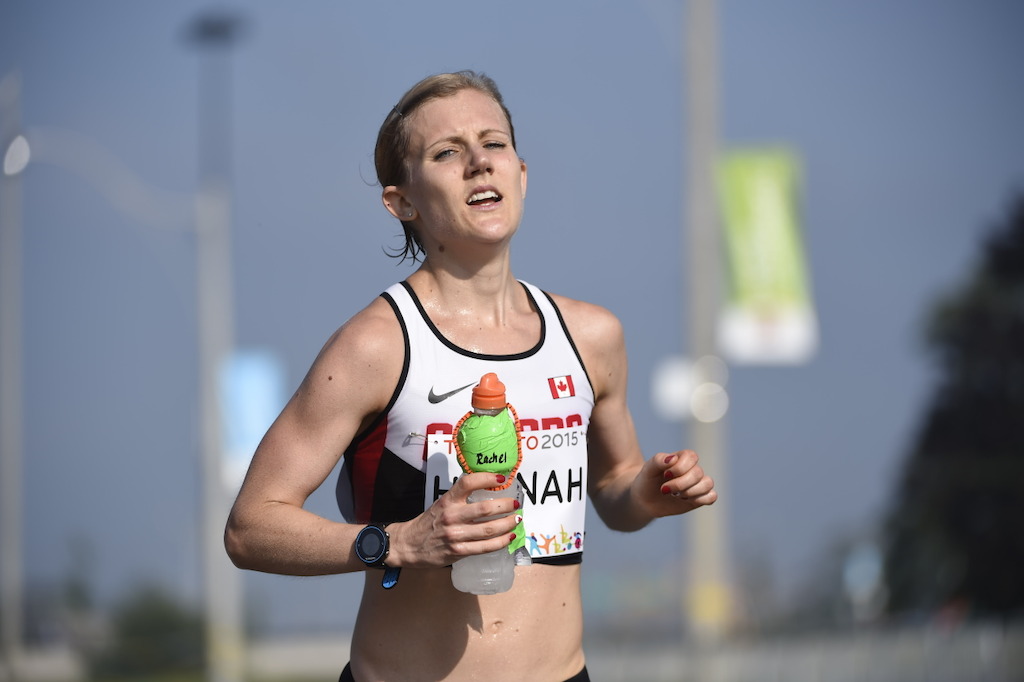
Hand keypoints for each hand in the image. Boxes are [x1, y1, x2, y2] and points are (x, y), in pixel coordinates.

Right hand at [387, 472, 520, 567]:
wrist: (408, 545)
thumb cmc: (428, 523)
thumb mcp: (441, 504)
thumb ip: (460, 498)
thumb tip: (486, 489)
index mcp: (448, 500)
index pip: (468, 483)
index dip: (487, 478)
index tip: (501, 478)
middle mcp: (452, 516)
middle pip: (485, 508)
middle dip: (506, 505)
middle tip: (516, 503)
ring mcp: (455, 535)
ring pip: (489, 529)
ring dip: (507, 524)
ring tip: (517, 519)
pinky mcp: (458, 551)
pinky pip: (485, 547)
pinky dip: (500, 542)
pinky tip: (509, 537)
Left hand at [633, 450, 716, 518]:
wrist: (644, 499)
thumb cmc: (647, 480)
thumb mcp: (648, 469)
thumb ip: (659, 460)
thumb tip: (673, 458)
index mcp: (682, 457)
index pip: (691, 456)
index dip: (679, 468)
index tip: (665, 475)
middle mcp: (692, 469)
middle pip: (698, 473)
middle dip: (680, 484)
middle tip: (664, 489)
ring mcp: (697, 483)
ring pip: (708, 484)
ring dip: (690, 492)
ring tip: (676, 496)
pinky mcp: (700, 498)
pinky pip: (712, 497)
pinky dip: (700, 500)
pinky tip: (684, 501)